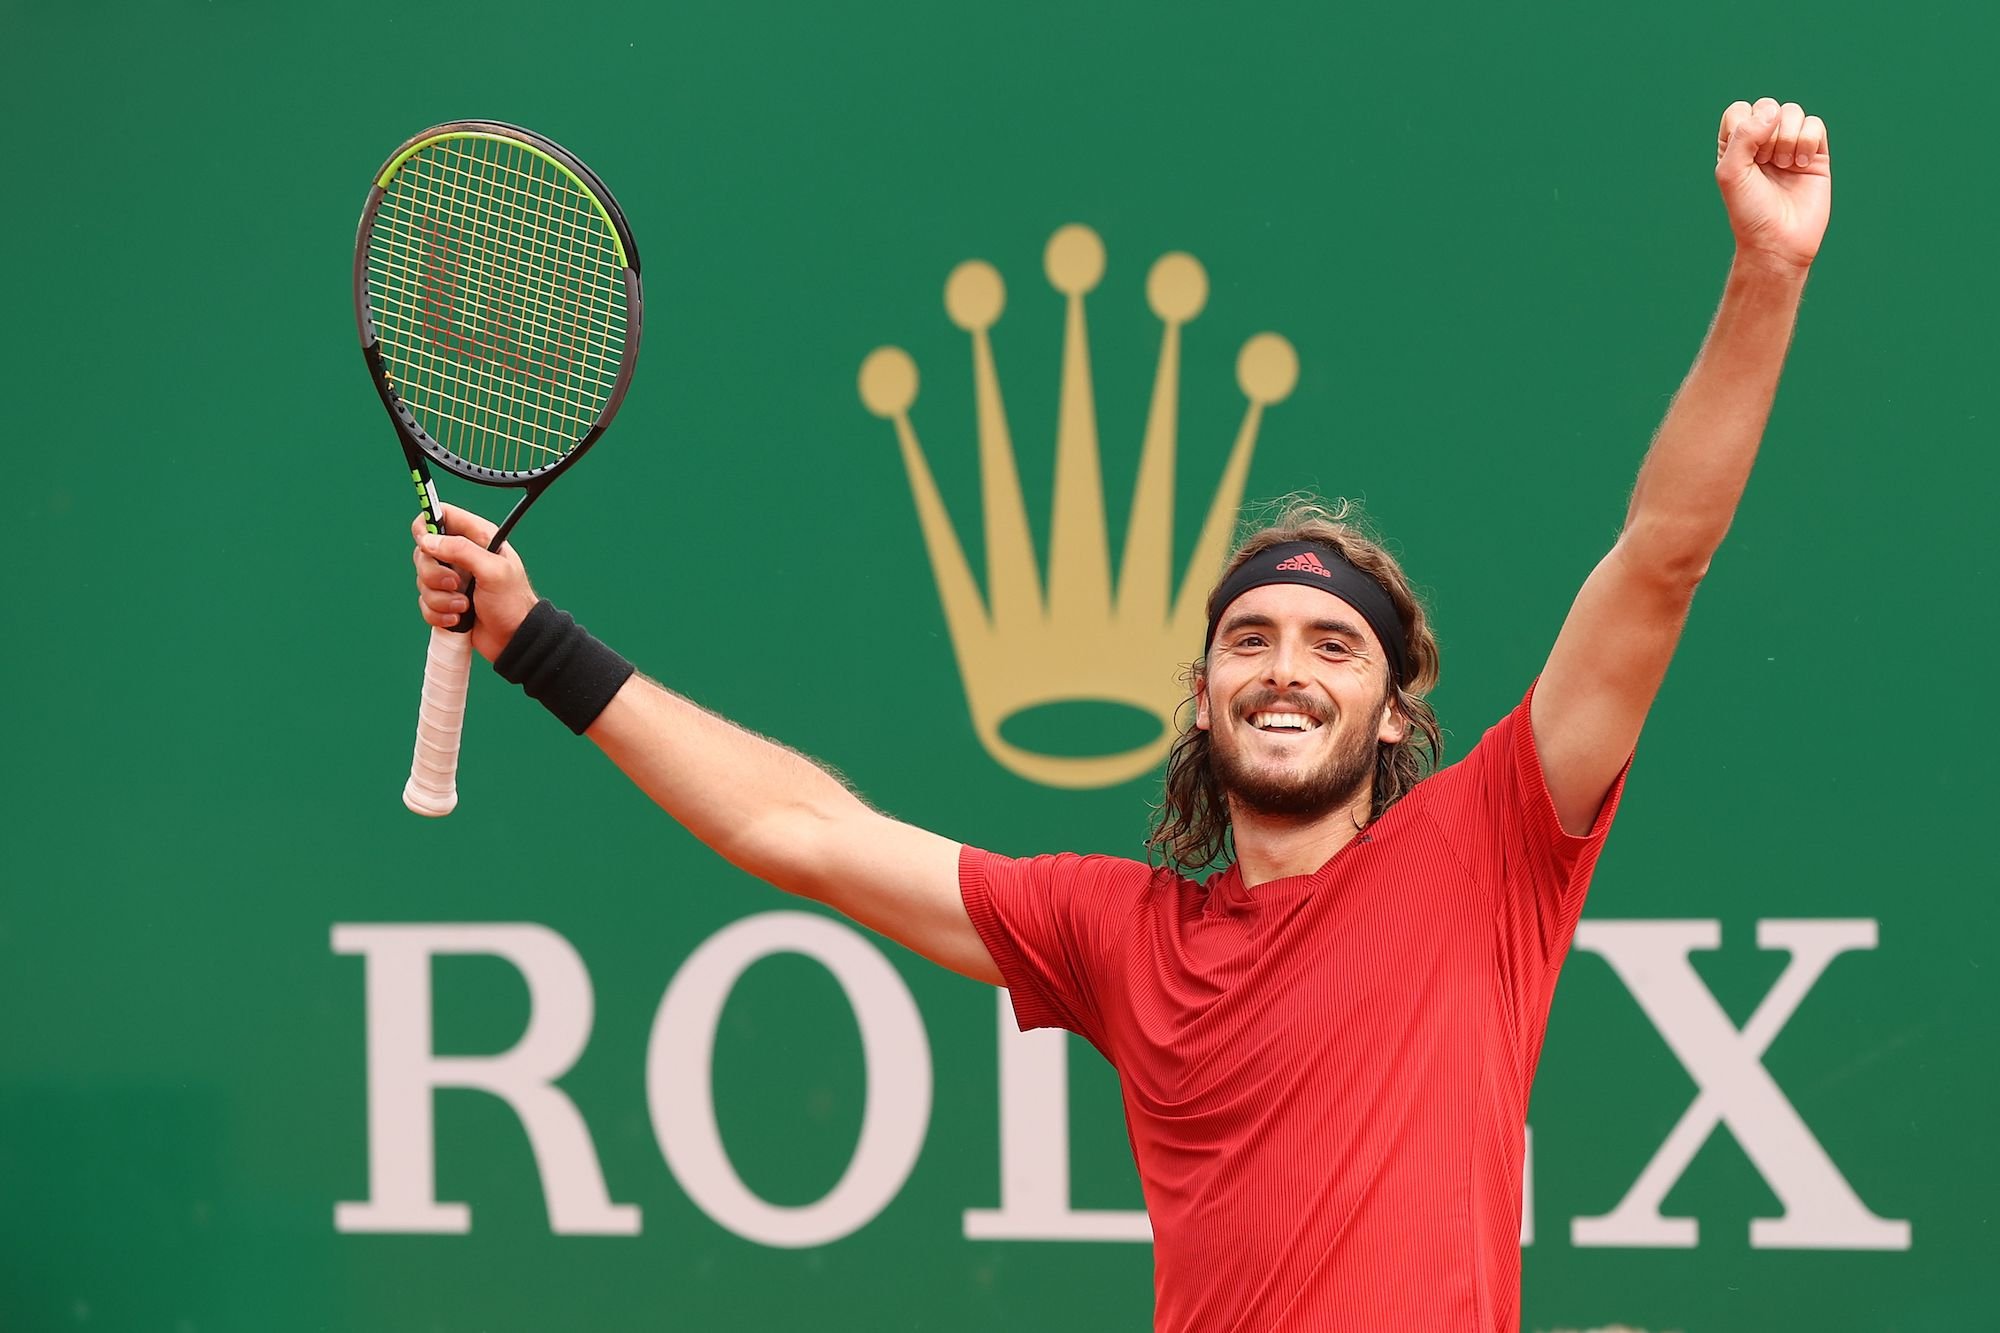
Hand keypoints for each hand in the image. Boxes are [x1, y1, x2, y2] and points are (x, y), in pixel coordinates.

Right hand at [411, 503, 538, 661]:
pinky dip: (438, 614)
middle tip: (457, 585)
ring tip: (464, 606)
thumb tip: (428, 540)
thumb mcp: (493, 571)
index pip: (441, 515)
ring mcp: (452, 580)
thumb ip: (461, 550)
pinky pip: (425, 603)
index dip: (427, 526)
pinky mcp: (446, 601)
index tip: (427, 544)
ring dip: (440, 598)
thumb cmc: (512, 603)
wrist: (514, 639)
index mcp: (477, 538)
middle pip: (423, 552)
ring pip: (422, 581)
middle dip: (434, 574)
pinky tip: (459, 618)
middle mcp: (462, 556)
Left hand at [1715, 98, 1830, 274]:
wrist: (1779, 240)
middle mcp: (1762, 143)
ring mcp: (1790, 146)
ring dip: (1788, 138)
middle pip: (1768, 107)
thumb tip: (1772, 112)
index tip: (1747, 155)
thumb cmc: (1750, 211)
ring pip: (1793, 112)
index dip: (1745, 125)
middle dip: (1768, 133)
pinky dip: (1807, 141)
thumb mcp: (1731, 173)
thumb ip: (1743, 136)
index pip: (1740, 110)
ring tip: (1783, 166)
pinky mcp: (1815, 153)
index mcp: (1736, 146)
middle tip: (1766, 163)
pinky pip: (1815, 124)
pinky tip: (1801, 164)